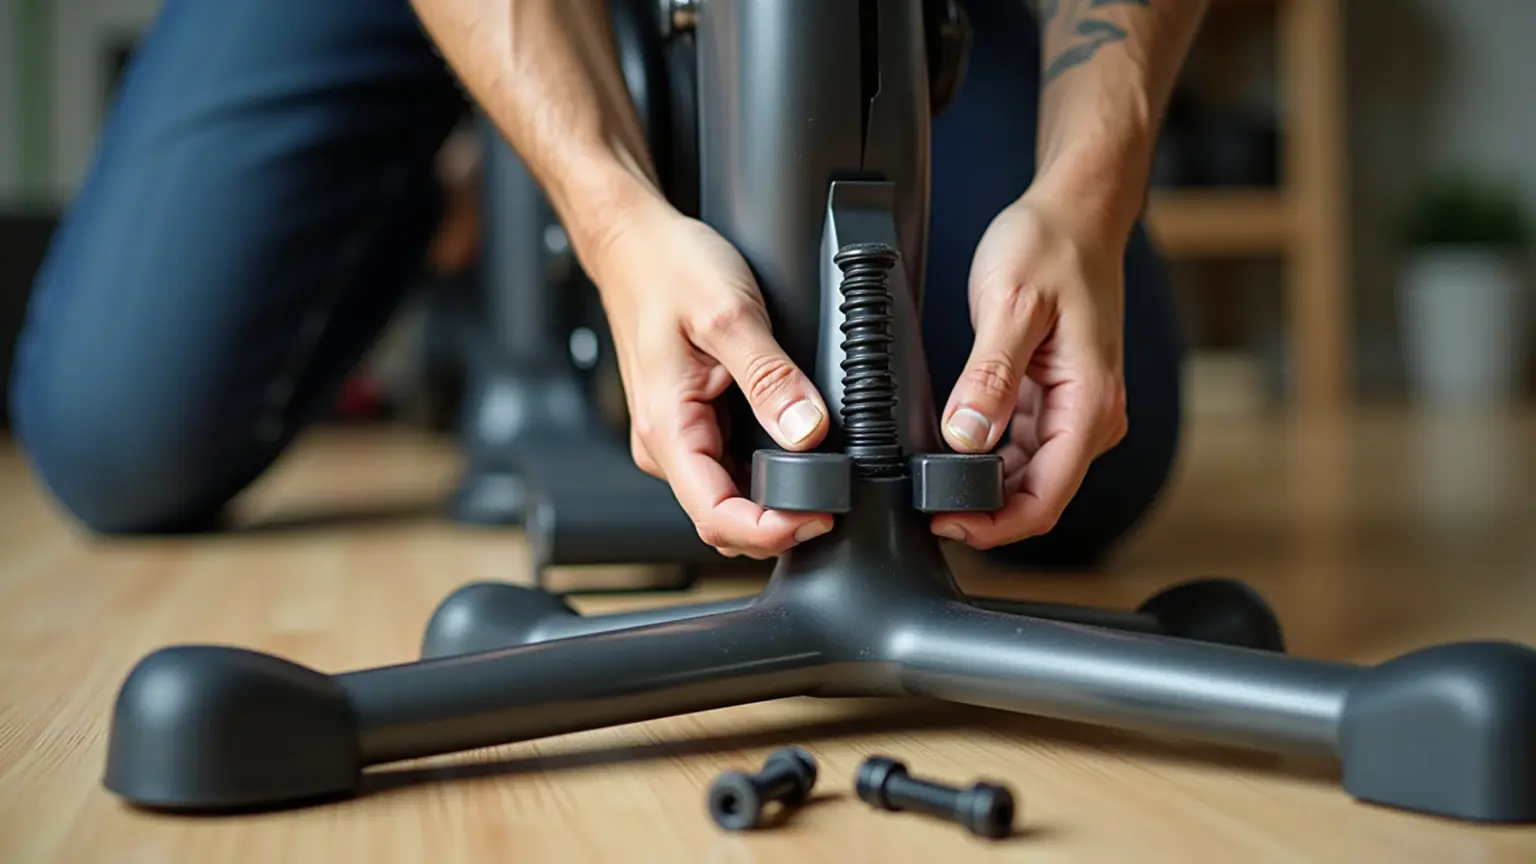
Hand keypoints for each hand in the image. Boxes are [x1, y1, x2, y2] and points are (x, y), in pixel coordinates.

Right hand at [589, 198, 835, 557]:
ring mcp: (676, 435)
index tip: (820, 516)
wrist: (634, 241)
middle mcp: (664, 443)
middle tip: (836, 499)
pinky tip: (794, 454)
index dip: (771, 531)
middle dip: (780, 522)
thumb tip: (808, 432)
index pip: (716, 517)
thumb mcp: (729, 315)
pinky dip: (763, 473)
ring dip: (774, 500)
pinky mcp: (690, 422)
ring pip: (728, 496)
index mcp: (666, 428)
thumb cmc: (666, 268)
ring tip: (823, 477)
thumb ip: (770, 378)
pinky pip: (727, 468)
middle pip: (724, 519)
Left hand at [931, 191, 1128, 549]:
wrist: (1076, 211)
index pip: (1046, 498)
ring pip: (1026, 477)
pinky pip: (1020, 448)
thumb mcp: (1012, 305)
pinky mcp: (1055, 399)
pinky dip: (986, 458)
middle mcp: (1091, 416)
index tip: (942, 522)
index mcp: (1090, 403)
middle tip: (920, 503)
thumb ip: (990, 376)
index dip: (993, 524)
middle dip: (981, 512)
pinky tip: (949, 448)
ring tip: (926, 478)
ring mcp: (1074, 410)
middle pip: (1036, 496)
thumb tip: (967, 437)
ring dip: (981, 487)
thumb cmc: (1052, 245)